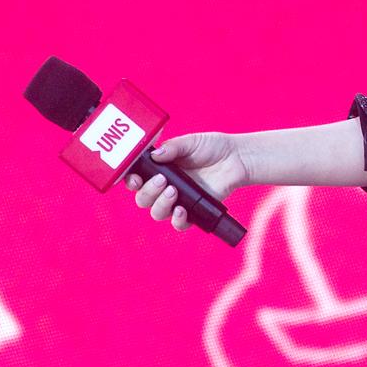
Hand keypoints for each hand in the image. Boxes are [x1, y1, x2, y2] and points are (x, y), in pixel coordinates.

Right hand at [125, 132, 249, 231]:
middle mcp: (164, 187)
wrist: (237, 158)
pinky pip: (179, 224)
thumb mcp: (191, 142)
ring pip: (157, 212)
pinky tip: (182, 210)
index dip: (130, 181)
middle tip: (163, 180)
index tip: (135, 177)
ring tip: (173, 191)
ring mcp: (178, 200)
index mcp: (159, 170)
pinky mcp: (193, 211)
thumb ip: (173, 147)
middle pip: (143, 199)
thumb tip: (154, 155)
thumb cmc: (212, 147)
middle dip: (148, 191)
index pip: (136, 180)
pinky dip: (177, 220)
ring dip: (160, 204)